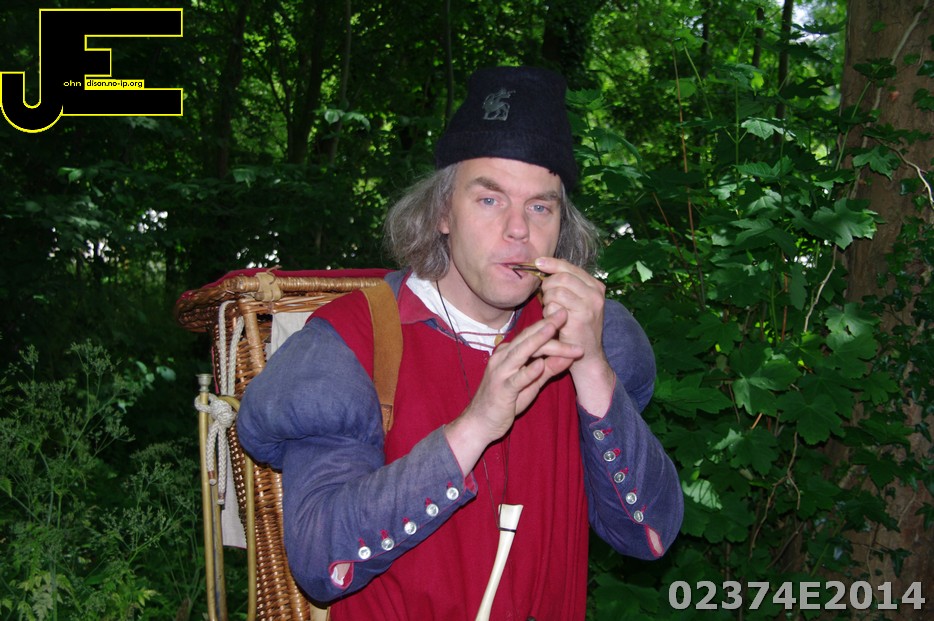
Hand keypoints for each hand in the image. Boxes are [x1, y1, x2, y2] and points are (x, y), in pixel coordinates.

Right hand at [444, 309, 582, 473]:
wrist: (480, 423)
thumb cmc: (505, 402)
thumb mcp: (531, 384)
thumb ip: (548, 370)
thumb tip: (569, 356)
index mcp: (509, 353)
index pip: (531, 337)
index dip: (549, 327)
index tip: (566, 316)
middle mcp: (503, 358)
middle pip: (528, 340)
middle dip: (547, 326)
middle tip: (564, 313)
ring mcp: (500, 372)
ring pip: (521, 353)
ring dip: (539, 341)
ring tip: (552, 329)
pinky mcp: (501, 390)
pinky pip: (516, 379)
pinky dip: (528, 371)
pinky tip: (539, 365)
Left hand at [535, 257, 606, 364]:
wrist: (587, 355)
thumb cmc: (576, 327)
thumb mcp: (576, 301)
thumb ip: (566, 284)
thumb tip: (543, 264)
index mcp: (596, 286)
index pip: (570, 267)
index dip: (552, 263)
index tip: (537, 263)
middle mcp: (596, 293)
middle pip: (561, 277)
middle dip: (548, 286)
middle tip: (546, 298)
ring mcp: (590, 304)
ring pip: (556, 290)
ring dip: (547, 301)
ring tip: (552, 312)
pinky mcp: (580, 317)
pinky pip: (554, 306)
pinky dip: (548, 312)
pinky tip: (554, 321)